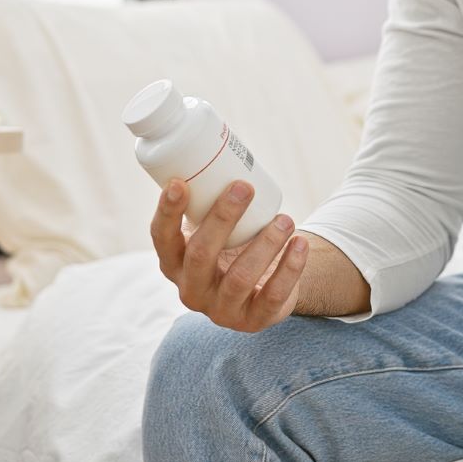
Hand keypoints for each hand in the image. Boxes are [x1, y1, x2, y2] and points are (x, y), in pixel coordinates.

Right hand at [151, 177, 307, 331]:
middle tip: (244, 188)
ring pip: (240, 277)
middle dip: (222, 218)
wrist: (261, 288)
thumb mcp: (212, 229)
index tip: (180, 182)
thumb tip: (209, 140)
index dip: (167, 212)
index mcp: (174, 264)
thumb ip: (205, 199)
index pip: (162, 239)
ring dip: (265, 243)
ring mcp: (222, 310)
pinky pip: (272, 296)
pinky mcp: (254, 320)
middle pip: (201, 255)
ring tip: (285, 218)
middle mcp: (192, 290)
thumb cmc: (232, 245)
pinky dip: (290, 268)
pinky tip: (300, 244)